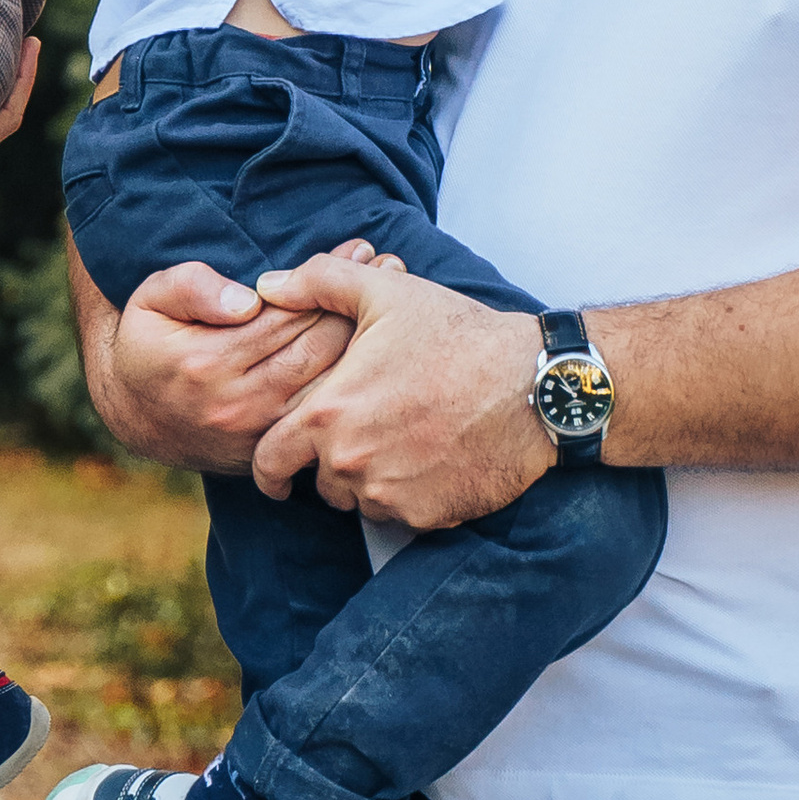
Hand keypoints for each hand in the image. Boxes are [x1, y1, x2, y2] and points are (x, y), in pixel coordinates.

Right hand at [79, 246, 371, 469]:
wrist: (134, 414)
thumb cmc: (149, 342)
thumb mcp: (152, 299)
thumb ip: (192, 288)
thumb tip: (247, 301)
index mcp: (207, 361)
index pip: (284, 313)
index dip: (325, 280)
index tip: (359, 250)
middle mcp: (236, 403)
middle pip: (314, 348)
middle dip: (356, 306)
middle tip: (391, 268)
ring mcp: (255, 434)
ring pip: (325, 384)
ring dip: (364, 343)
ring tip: (392, 301)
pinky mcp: (267, 452)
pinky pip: (318, 414)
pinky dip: (348, 382)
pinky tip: (373, 350)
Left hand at [249, 257, 552, 526]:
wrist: (532, 386)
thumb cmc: (457, 334)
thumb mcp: (386, 291)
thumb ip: (318, 282)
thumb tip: (266, 286)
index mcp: (327, 412)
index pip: (269, 459)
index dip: (269, 466)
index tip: (276, 473)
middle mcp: (350, 462)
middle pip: (317, 482)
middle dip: (328, 465)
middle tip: (363, 437)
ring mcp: (388, 494)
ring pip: (358, 501)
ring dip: (367, 482)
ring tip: (401, 442)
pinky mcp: (426, 517)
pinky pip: (398, 515)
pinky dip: (406, 496)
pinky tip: (430, 460)